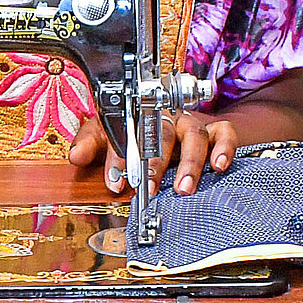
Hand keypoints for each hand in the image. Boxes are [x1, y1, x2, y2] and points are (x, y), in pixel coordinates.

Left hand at [68, 113, 237, 196]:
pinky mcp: (215, 130)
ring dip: (189, 162)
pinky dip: (224, 147)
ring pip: (194, 134)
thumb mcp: (107, 133)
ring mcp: (192, 123)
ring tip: (183, 187)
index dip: (119, 157)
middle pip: (164, 132)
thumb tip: (77, 156)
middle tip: (148, 187)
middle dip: (155, 163)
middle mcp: (167, 117)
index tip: (115, 181)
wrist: (164, 116)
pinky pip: (225, 132)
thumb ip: (92, 143)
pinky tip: (219, 165)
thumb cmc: (134, 130)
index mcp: (138, 115)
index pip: (127, 130)